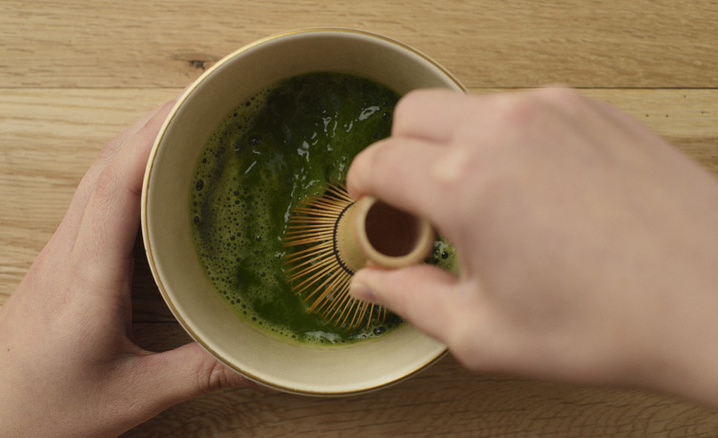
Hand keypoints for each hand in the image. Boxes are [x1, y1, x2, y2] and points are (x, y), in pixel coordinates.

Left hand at [0, 99, 248, 436]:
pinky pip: (95, 199)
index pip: (119, 185)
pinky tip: (152, 178)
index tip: (196, 110)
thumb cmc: (42, 412)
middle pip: (108, 164)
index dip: (156, 139)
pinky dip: (126, 171)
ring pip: (98, 176)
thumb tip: (256, 355)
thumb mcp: (133, 396)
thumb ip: (199, 371)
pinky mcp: (61, 264)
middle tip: (205, 104)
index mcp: (85, 277)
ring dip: (138, 141)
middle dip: (154, 123)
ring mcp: (60, 254)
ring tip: (185, 126)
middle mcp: (68, 253)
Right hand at [347, 88, 717, 406]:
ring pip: (466, 106)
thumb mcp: (484, 332)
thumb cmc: (611, 322)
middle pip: (411, 114)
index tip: (374, 207)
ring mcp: (552, 111)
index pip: (377, 161)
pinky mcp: (591, 110)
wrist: (713, 301)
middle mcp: (504, 130)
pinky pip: (520, 109)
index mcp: (465, 183)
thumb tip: (372, 283)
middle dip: (398, 154)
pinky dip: (505, 140)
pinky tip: (531, 190)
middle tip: (419, 204)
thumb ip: (410, 299)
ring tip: (482, 201)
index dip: (363, 188)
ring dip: (452, 144)